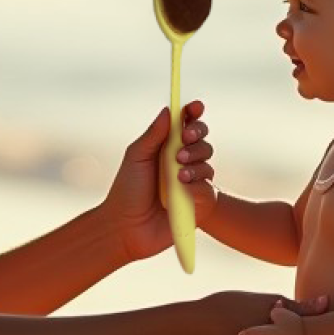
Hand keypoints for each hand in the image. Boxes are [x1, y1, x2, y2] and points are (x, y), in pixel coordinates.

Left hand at [103, 101, 216, 263]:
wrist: (126, 227)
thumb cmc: (127, 191)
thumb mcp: (137, 157)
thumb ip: (154, 134)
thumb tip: (169, 110)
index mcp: (166, 148)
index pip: (186, 125)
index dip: (193, 113)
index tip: (195, 107)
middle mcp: (182, 162)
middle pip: (202, 140)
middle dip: (197, 135)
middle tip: (184, 139)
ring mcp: (191, 182)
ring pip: (207, 162)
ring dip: (195, 162)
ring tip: (177, 173)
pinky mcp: (198, 203)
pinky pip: (207, 188)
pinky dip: (196, 186)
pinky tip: (182, 190)